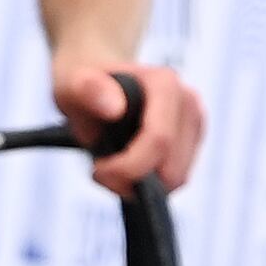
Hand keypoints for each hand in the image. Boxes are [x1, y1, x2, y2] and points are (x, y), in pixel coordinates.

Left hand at [59, 54, 204, 192]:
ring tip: (111, 166)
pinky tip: (127, 166)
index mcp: (165, 84)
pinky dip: (150, 181)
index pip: (159, 141)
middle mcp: (188, 101)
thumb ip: (86, 89)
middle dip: (133, 179)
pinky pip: (177, 177)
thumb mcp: (71, 84)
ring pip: (176, 178)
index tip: (97, 169)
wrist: (95, 83)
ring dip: (141, 183)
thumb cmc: (83, 85)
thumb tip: (115, 109)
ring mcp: (195, 121)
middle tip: (101, 171)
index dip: (127, 167)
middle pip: (171, 168)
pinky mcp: (193, 140)